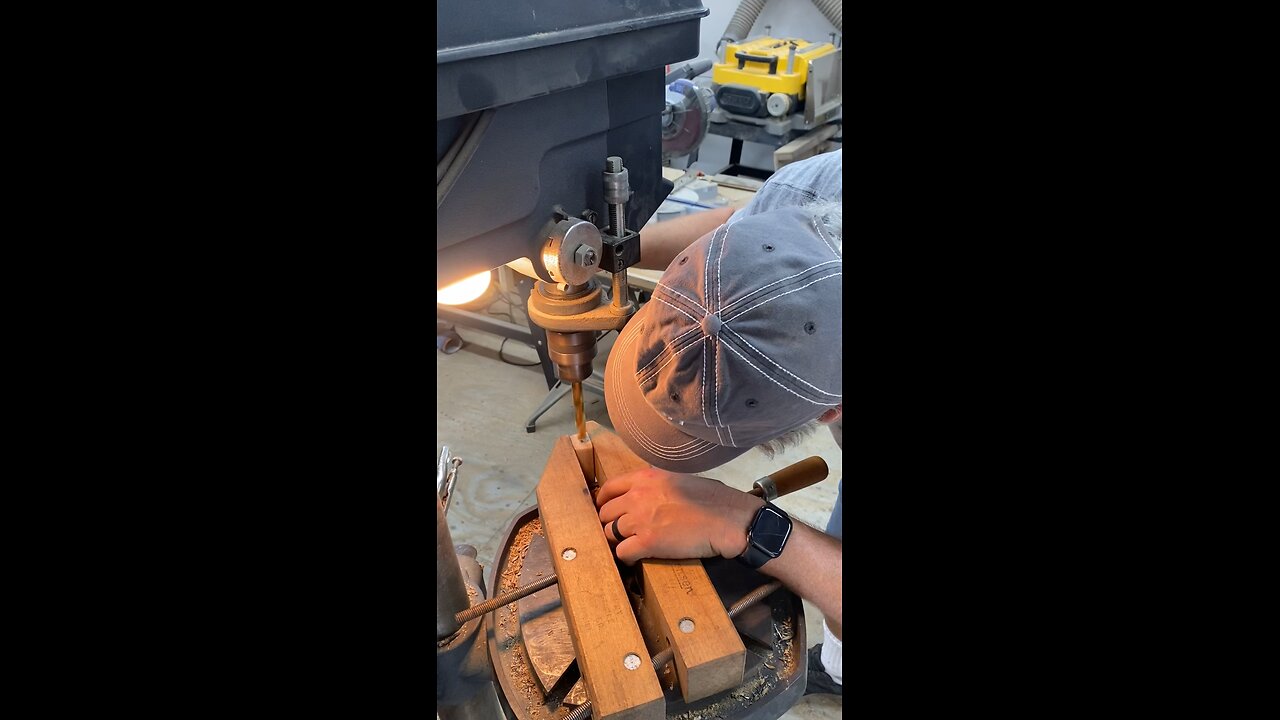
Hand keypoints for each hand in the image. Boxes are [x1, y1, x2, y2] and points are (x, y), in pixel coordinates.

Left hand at [595, 467, 763, 563]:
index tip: (607, 511)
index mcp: (644, 478)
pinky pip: (622, 553)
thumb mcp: (677, 480)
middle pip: (605, 513)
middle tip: (620, 532)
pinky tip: (635, 558)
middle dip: (609, 523)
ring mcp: (640, 520)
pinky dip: (626, 557)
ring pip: (609, 533)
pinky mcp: (647, 543)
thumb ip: (656, 485)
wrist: (728, 519)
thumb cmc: (712, 499)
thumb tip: (647, 494)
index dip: (603, 502)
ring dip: (618, 541)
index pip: (608, 489)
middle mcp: (637, 496)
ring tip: (629, 545)